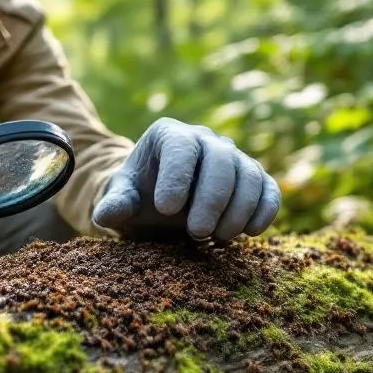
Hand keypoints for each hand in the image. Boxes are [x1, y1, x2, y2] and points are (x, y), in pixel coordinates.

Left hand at [92, 117, 279, 240]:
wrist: (162, 203)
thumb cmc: (141, 196)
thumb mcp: (123, 199)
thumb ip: (115, 204)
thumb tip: (104, 215)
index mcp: (170, 135)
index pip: (181, 148)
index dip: (177, 177)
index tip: (166, 209)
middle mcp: (206, 139)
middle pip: (221, 160)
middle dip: (211, 198)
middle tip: (196, 232)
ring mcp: (233, 157)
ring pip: (248, 174)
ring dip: (238, 209)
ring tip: (218, 238)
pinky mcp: (253, 179)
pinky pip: (268, 188)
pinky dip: (264, 210)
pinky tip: (249, 233)